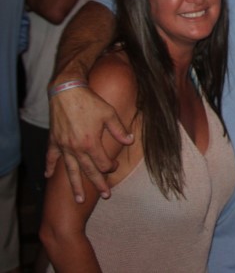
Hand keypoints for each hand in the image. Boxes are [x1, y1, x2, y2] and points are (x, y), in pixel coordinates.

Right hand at [45, 85, 133, 201]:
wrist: (67, 91)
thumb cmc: (90, 102)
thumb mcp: (110, 114)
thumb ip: (119, 130)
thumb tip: (130, 141)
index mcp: (91, 143)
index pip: (103, 163)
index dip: (110, 167)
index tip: (114, 166)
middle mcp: (76, 148)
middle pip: (88, 171)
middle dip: (97, 184)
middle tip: (105, 196)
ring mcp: (63, 146)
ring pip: (70, 170)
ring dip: (75, 185)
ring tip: (79, 199)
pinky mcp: (54, 140)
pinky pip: (51, 157)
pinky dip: (50, 166)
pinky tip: (48, 176)